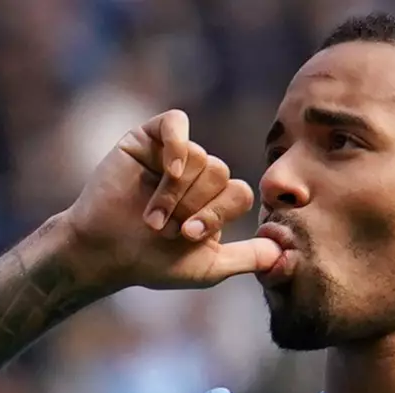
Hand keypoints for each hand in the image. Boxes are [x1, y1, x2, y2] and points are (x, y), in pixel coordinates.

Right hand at [63, 109, 280, 289]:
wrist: (105, 252)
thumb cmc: (153, 263)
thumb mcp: (210, 266)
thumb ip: (249, 258)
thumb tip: (288, 253)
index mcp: (216, 201)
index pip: (240, 192)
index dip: (219, 213)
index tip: (190, 235)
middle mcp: (198, 175)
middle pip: (222, 172)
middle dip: (195, 205)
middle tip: (167, 228)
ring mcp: (173, 155)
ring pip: (199, 157)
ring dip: (175, 194)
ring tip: (151, 217)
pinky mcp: (146, 138)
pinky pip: (176, 124)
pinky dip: (176, 146)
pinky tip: (168, 170)